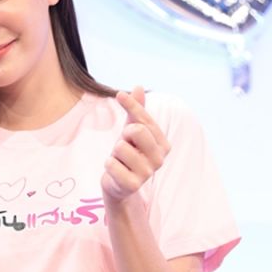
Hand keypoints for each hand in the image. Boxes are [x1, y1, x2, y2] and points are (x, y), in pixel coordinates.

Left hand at [102, 86, 169, 203]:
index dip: (130, 105)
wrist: (118, 185)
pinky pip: (111, 164)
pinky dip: (108, 165)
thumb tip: (138, 87)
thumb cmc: (127, 154)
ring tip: (120, 161)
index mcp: (163, 144)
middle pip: (136, 130)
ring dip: (114, 153)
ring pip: (120, 147)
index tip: (119, 94)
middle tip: (124, 146)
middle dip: (123, 135)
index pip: (144, 118)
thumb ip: (136, 110)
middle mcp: (159, 159)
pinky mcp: (132, 185)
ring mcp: (147, 173)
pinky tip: (116, 172)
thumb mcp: (131, 130)